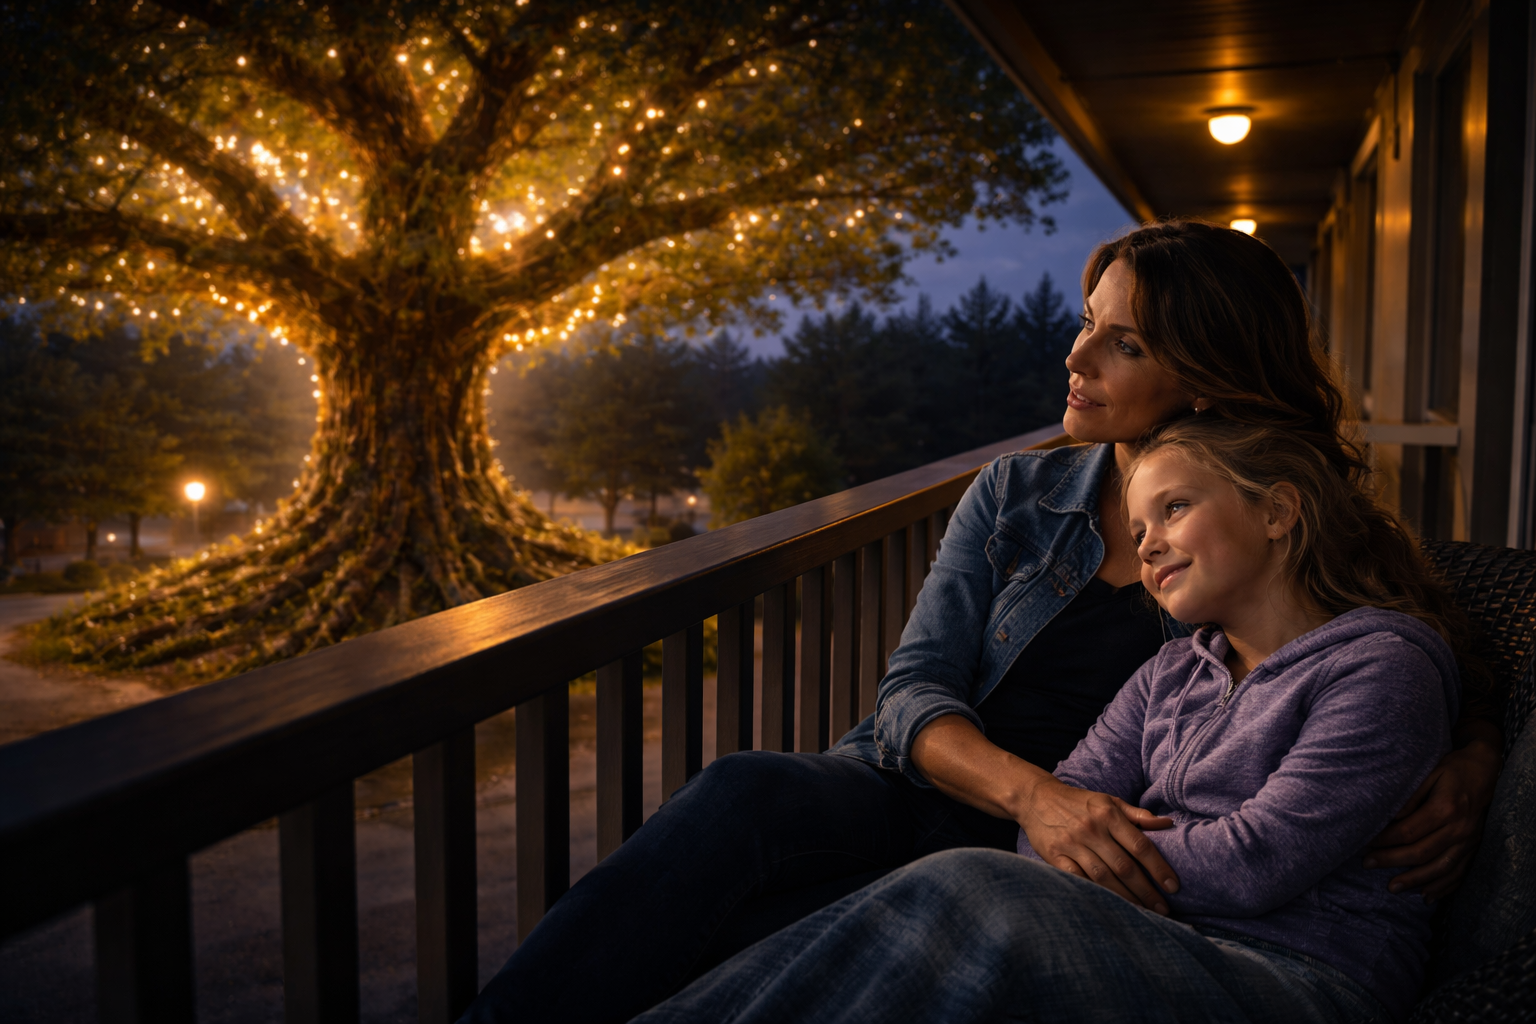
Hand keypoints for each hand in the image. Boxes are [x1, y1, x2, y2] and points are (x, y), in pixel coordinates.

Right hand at [1019, 775, 1177, 913]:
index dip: (1158, 868)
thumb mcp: (1108, 801)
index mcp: (1108, 814)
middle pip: (1124, 866)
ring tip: (1143, 912)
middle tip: (1163, 908)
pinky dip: (1095, 893)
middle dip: (1146, 890)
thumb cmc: (1078, 802)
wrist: (1035, 798)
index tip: (1173, 886)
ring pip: (1104, 877)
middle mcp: (1091, 829)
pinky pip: (1078, 879)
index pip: (1139, 845)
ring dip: (1125, 897)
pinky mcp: (1055, 856)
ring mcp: (1072, 844)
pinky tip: (1110, 906)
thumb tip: (1167, 824)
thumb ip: (1137, 815)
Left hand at [1366, 736, 1501, 901]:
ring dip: (1416, 880)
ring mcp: (1470, 841)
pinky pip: (1460, 872)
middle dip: (1392, 861)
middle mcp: (1459, 829)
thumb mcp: (1428, 773)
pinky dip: (1443, 886)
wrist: (1487, 770)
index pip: (1408, 832)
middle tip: (1368, 864)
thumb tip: (1389, 817)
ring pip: (1441, 868)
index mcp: (1445, 809)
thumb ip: (1409, 797)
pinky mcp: (1475, 847)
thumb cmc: (1453, 769)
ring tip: (1393, 888)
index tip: (1365, 844)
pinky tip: (1427, 895)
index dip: (1385, 840)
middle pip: (1422, 853)